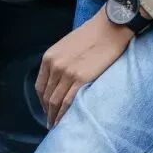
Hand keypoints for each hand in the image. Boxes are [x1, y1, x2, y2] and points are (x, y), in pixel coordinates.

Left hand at [36, 7, 134, 126]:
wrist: (111, 26)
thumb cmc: (93, 33)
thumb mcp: (67, 45)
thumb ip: (59, 61)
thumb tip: (59, 78)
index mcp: (49, 58)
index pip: (40, 86)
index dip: (42, 101)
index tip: (46, 109)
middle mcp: (55, 66)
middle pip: (46, 96)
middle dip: (47, 112)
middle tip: (50, 122)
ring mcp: (67, 74)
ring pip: (55, 102)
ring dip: (54, 116)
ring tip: (56, 126)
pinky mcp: (81, 79)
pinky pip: (67, 102)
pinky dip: (63, 115)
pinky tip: (64, 122)